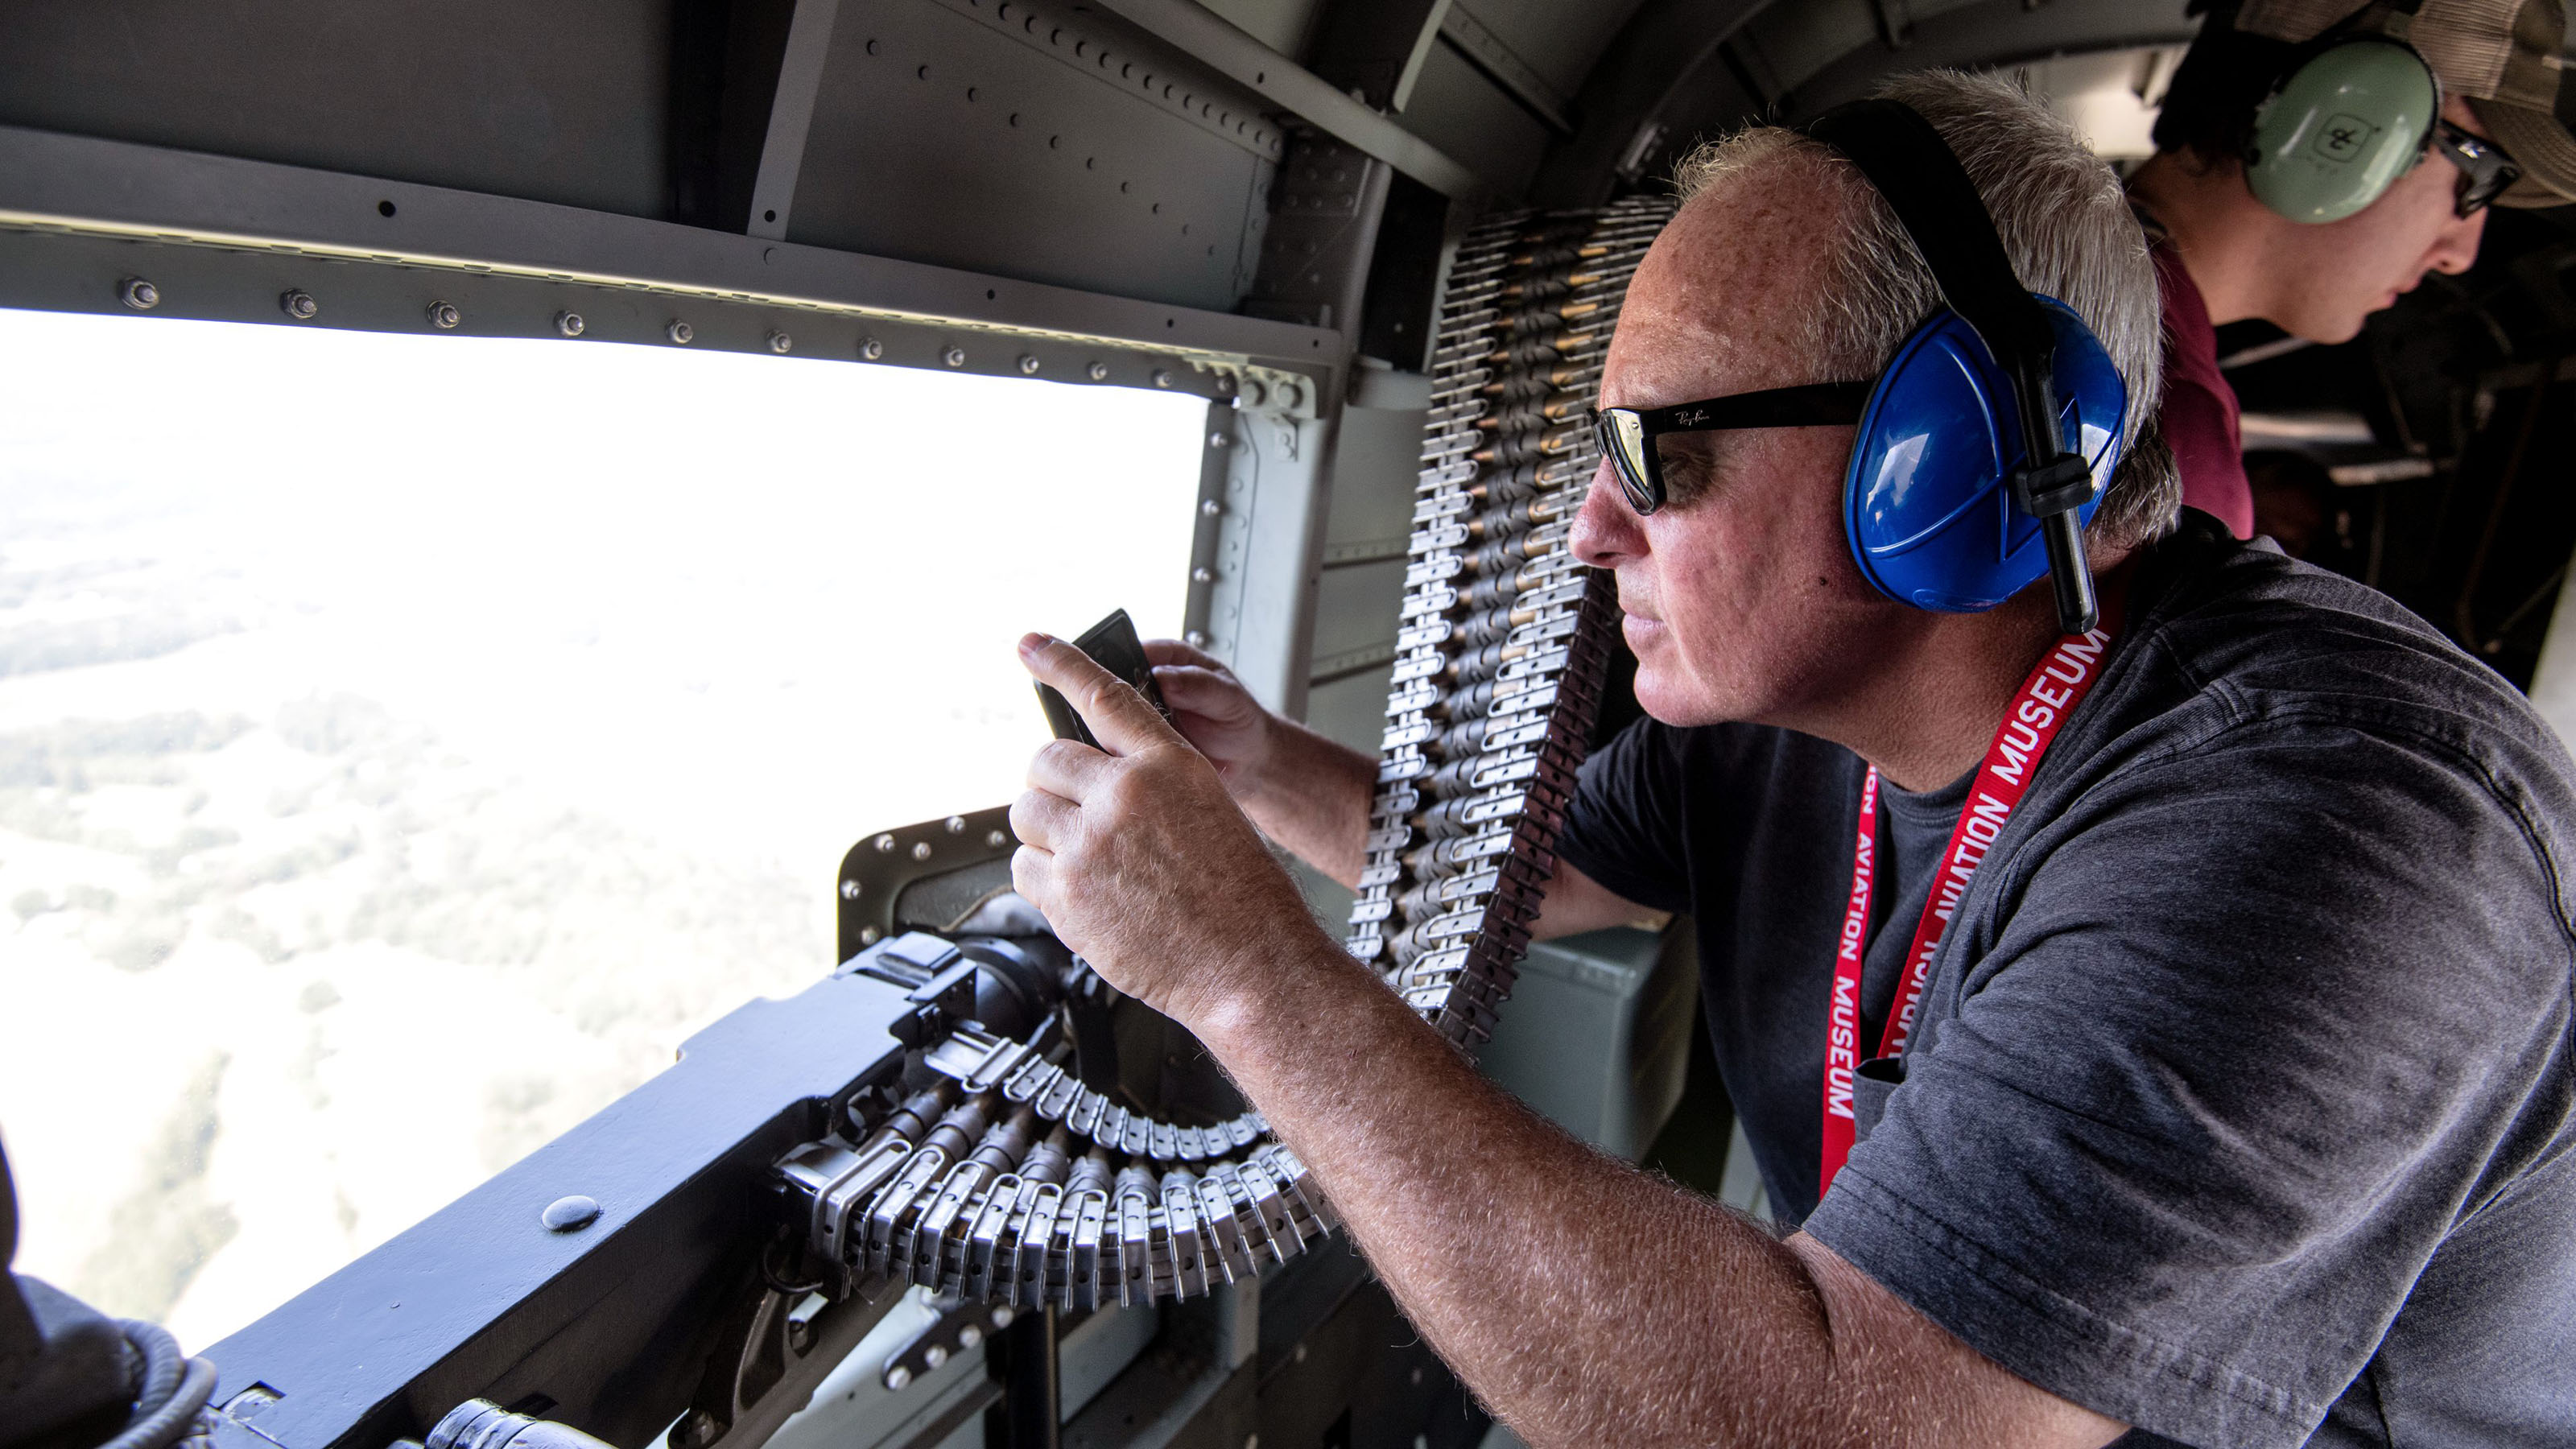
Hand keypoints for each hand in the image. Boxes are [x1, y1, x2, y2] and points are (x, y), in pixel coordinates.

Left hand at [1010, 633, 1326, 1028]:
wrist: (1252, 966)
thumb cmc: (1242, 897)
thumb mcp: (1209, 809)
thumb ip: (1148, 784)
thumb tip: (1094, 776)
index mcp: (1168, 764)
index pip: (1103, 696)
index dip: (1061, 663)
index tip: (1031, 644)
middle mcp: (1123, 795)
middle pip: (1045, 762)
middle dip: (1053, 786)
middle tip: (1077, 816)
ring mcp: (1088, 845)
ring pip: (1025, 815)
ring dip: (1046, 833)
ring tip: (1089, 863)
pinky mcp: (1065, 895)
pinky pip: (1022, 868)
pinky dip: (1042, 879)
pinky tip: (1085, 896)